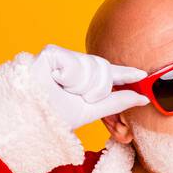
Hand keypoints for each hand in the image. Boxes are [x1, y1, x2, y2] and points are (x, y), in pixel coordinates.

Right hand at [29, 44, 150, 130]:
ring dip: (82, 86)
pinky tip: (55, 81)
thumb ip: (117, 102)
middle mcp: (73, 66)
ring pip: (92, 67)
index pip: (108, 75)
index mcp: (83, 81)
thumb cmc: (54, 117)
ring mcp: (61, 57)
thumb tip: (143, 98)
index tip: (142, 75)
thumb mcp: (91, 111)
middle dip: (97, 89)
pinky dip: (69, 77)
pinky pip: (75, 63)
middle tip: (81, 97)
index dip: (125, 74)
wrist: (29, 120)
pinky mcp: (51, 52)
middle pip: (103, 71)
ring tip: (63, 91)